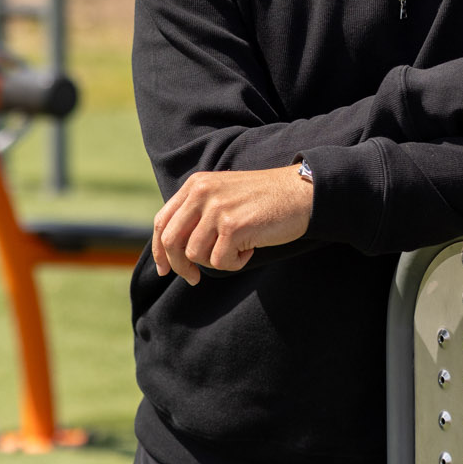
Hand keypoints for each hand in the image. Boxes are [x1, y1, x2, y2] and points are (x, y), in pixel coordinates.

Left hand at [151, 163, 313, 284]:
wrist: (302, 192)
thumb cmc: (266, 200)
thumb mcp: (223, 196)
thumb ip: (198, 213)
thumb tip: (173, 251)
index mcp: (196, 185)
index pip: (162, 222)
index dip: (159, 250)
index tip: (165, 270)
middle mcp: (201, 193)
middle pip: (172, 242)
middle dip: (180, 267)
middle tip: (194, 278)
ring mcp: (217, 209)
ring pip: (196, 255)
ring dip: (217, 261)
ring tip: (240, 248)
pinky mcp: (233, 226)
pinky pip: (220, 262)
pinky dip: (235, 263)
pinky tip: (251, 248)